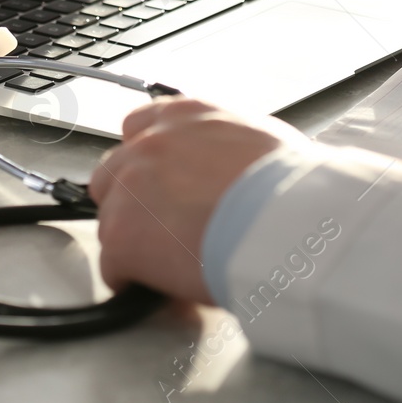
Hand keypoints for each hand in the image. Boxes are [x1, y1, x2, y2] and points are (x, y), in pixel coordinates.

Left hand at [89, 98, 299, 303]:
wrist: (287, 221)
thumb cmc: (290, 187)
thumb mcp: (259, 140)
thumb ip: (223, 147)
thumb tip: (227, 170)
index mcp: (184, 116)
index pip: (138, 129)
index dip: (148, 164)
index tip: (160, 186)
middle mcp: (150, 144)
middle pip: (112, 176)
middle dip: (133, 204)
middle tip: (166, 229)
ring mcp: (130, 188)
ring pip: (111, 223)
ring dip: (136, 244)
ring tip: (175, 263)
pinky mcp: (122, 235)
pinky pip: (114, 268)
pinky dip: (136, 281)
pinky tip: (167, 286)